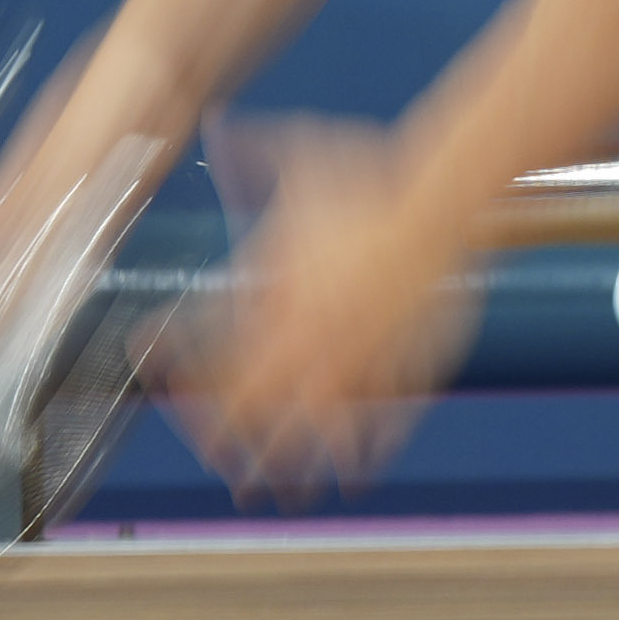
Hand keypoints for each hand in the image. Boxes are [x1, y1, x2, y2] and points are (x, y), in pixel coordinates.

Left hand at [174, 114, 477, 501]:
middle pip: (251, 412)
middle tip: (225, 471)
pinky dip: (367, 457)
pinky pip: (382, 425)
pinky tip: (357, 477)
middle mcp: (303, 337)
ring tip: (280, 496)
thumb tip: (219, 123)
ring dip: (293, 470)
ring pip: (312, 434)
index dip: (181, 377)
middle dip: (232, 447)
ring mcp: (354, 358)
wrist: (441, 198)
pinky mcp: (403, 366)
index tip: (177, 399)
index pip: (210, 352)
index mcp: (271, 295)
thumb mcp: (303, 157)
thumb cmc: (373, 178)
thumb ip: (255, 153)